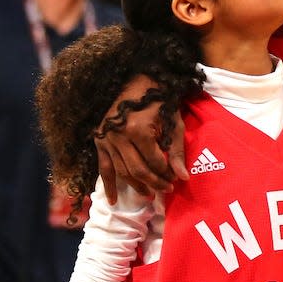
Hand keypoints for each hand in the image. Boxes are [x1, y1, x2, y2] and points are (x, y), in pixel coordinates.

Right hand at [94, 76, 186, 204]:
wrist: (138, 80)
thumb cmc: (160, 100)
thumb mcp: (174, 123)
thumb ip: (177, 151)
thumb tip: (183, 177)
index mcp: (137, 130)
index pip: (154, 161)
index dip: (166, 173)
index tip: (176, 179)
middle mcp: (118, 136)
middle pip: (136, 170)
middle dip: (153, 182)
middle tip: (166, 190)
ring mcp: (106, 138)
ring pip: (121, 171)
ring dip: (135, 186)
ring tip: (149, 194)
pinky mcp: (99, 139)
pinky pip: (103, 167)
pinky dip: (108, 185)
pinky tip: (113, 201)